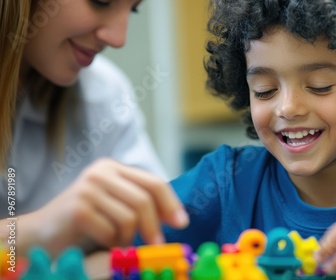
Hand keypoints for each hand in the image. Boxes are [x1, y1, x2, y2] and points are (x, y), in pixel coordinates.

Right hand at [28, 158, 188, 255]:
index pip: (153, 182)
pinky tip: (101, 242)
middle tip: (158, 245)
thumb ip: (141, 204)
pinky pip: (111, 231)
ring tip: (116, 242)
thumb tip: (177, 217)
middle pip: (144, 199)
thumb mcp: (115, 205)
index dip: (171, 204)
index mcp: (113, 167)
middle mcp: (101, 172)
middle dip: (154, 226)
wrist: (40, 233)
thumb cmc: (84, 222)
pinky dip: (111, 243)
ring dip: (127, 237)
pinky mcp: (78, 208)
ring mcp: (88, 188)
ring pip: (130, 217)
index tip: (182, 223)